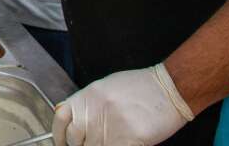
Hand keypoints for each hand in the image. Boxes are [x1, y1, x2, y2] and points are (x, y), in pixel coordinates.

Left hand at [53, 63, 193, 144]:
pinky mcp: (128, 138)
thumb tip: (74, 120)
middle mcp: (94, 111)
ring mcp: (110, 125)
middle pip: (75, 140)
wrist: (169, 88)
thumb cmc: (141, 88)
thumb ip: (87, 105)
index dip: (59, 136)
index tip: (62, 144)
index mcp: (86, 97)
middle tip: (92, 144)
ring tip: (110, 140)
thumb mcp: (105, 88)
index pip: (60, 120)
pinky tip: (122, 144)